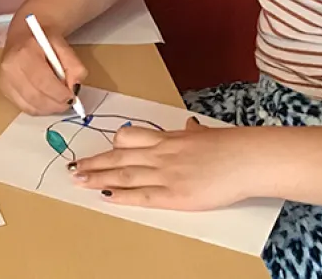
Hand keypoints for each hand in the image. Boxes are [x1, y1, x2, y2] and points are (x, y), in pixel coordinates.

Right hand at [0, 15, 87, 114]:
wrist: (23, 36)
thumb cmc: (43, 42)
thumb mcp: (63, 46)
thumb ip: (74, 65)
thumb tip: (75, 87)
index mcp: (25, 52)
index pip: (42, 81)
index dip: (59, 94)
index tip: (72, 97)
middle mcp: (10, 67)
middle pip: (35, 96)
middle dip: (56, 104)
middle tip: (68, 102)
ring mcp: (4, 80)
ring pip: (30, 106)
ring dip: (49, 108)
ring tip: (58, 101)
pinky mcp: (4, 89)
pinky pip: (24, 107)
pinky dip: (39, 109)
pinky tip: (46, 101)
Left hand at [71, 118, 256, 209]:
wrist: (248, 159)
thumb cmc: (232, 146)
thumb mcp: (205, 134)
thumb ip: (191, 133)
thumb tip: (189, 126)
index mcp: (169, 138)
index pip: (130, 137)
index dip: (110, 145)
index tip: (96, 149)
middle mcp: (161, 154)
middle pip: (119, 156)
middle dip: (94, 162)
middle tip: (73, 167)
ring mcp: (166, 174)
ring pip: (124, 174)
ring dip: (98, 177)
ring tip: (79, 180)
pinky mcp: (175, 195)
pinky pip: (141, 195)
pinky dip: (121, 195)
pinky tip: (105, 195)